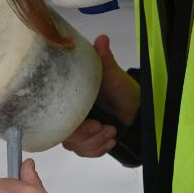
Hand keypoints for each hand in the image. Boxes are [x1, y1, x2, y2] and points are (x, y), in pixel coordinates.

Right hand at [62, 34, 139, 158]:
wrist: (134, 106)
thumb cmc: (121, 88)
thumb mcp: (112, 73)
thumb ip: (104, 59)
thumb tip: (101, 40)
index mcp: (70, 99)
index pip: (59, 120)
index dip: (76, 128)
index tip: (95, 124)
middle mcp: (70, 115)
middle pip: (68, 138)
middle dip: (89, 138)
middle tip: (109, 128)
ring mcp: (78, 129)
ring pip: (77, 147)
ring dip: (96, 144)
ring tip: (113, 132)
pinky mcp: (86, 140)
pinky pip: (85, 153)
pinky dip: (99, 150)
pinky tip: (110, 141)